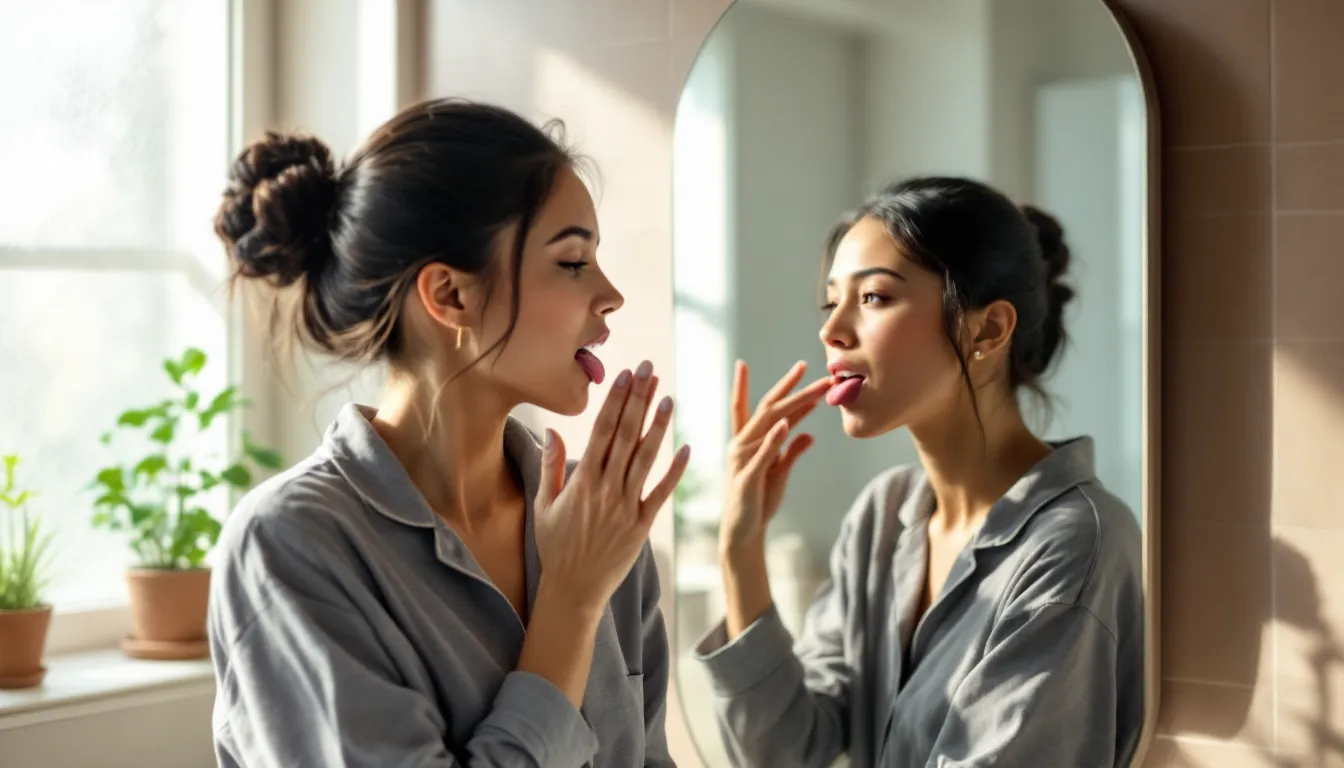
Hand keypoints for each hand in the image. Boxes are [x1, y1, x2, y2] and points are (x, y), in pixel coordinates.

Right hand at [534, 361, 690, 615]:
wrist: (573, 590)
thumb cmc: (555, 546)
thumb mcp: (544, 505)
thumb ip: (550, 466)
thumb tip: (551, 431)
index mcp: (582, 481)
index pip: (602, 431)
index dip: (615, 401)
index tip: (625, 375)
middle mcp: (607, 490)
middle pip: (627, 436)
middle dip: (638, 400)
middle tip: (650, 370)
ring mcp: (626, 507)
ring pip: (646, 459)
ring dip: (659, 427)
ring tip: (669, 399)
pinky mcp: (642, 526)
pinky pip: (661, 494)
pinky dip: (674, 471)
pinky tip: (686, 448)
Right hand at [719, 360, 831, 551]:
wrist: (744, 531)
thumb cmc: (759, 500)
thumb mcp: (780, 471)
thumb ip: (791, 451)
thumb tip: (808, 435)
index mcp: (747, 441)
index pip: (754, 405)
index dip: (768, 381)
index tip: (779, 365)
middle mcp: (741, 444)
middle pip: (767, 408)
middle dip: (788, 386)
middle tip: (806, 365)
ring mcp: (743, 459)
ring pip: (769, 424)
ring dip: (794, 405)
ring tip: (815, 390)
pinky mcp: (748, 477)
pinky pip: (764, 453)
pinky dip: (775, 437)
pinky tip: (788, 423)